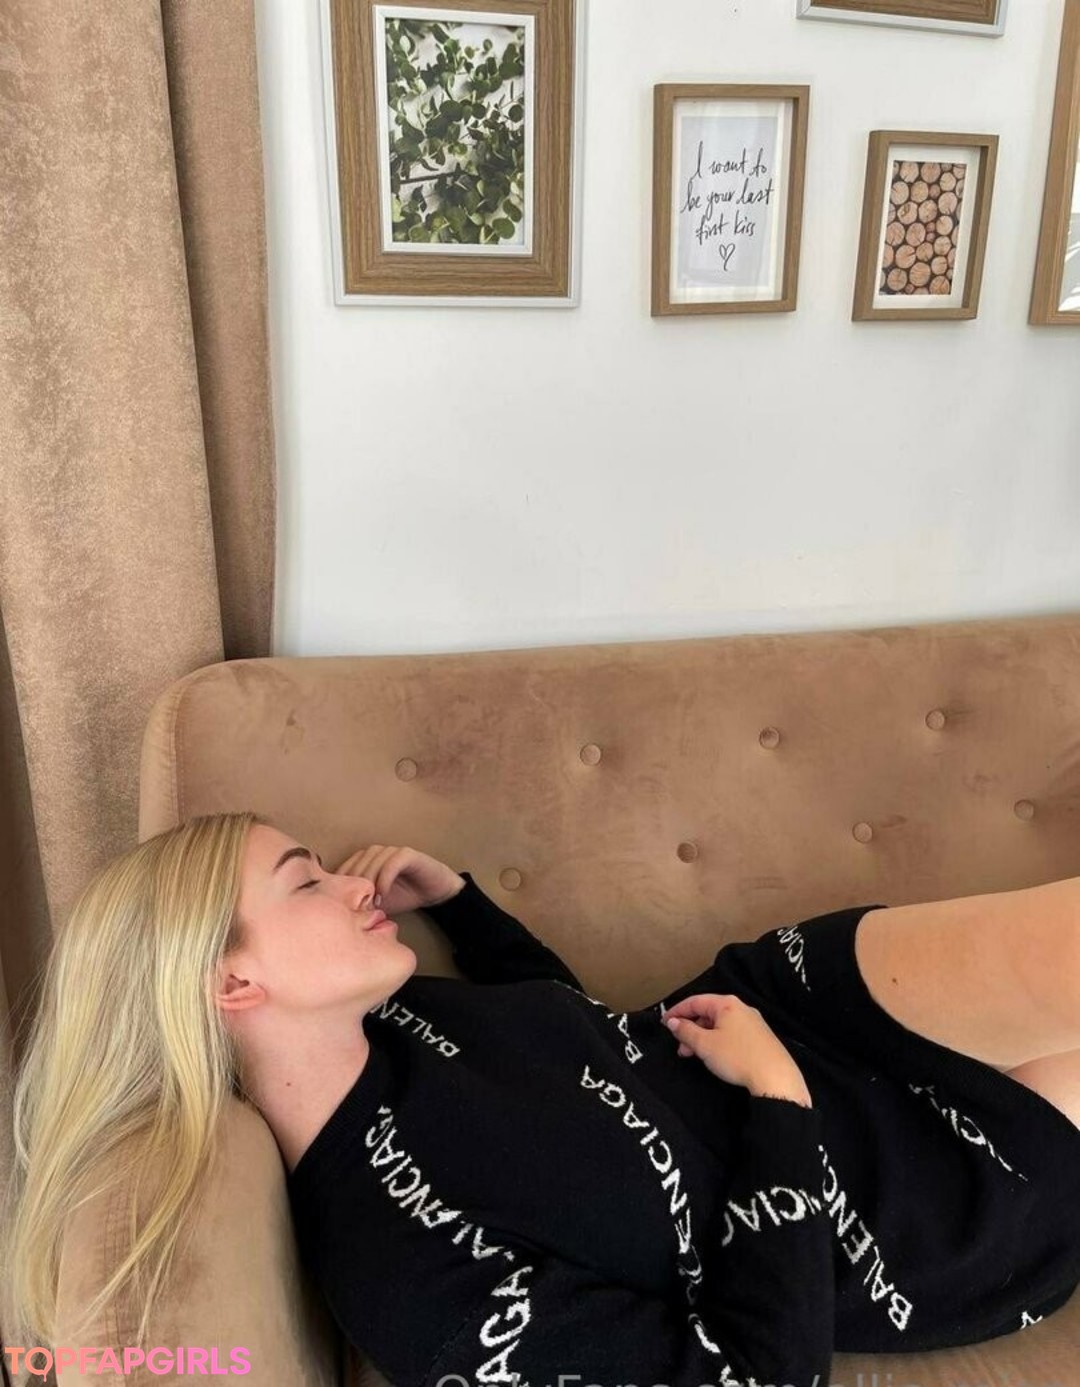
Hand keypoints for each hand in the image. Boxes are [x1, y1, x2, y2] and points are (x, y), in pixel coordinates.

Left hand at [332, 844, 465, 916]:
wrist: (433, 891)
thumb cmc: (404, 896)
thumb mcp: (376, 902)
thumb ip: (360, 901)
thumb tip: (339, 912)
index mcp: (365, 860)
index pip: (344, 869)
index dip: (343, 888)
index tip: (344, 907)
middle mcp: (376, 852)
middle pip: (356, 865)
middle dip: (355, 888)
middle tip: (358, 908)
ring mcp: (391, 851)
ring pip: (372, 863)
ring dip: (369, 884)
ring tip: (371, 904)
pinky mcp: (407, 854)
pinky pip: (391, 864)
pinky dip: (384, 880)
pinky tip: (383, 895)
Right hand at [662, 993, 811, 1105]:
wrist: (775, 1077)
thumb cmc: (737, 1057)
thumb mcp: (705, 1045)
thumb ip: (686, 1031)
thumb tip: (673, 1022)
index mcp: (727, 1004)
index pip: (695, 1001)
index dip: (677, 1011)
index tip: (665, 1023)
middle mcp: (741, 1008)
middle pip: (708, 1013)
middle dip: (691, 1029)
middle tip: (680, 1046)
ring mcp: (753, 1022)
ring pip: (720, 1025)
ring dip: (703, 1037)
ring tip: (694, 1055)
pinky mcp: (759, 1037)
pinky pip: (732, 1033)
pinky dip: (717, 1041)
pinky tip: (714, 1056)